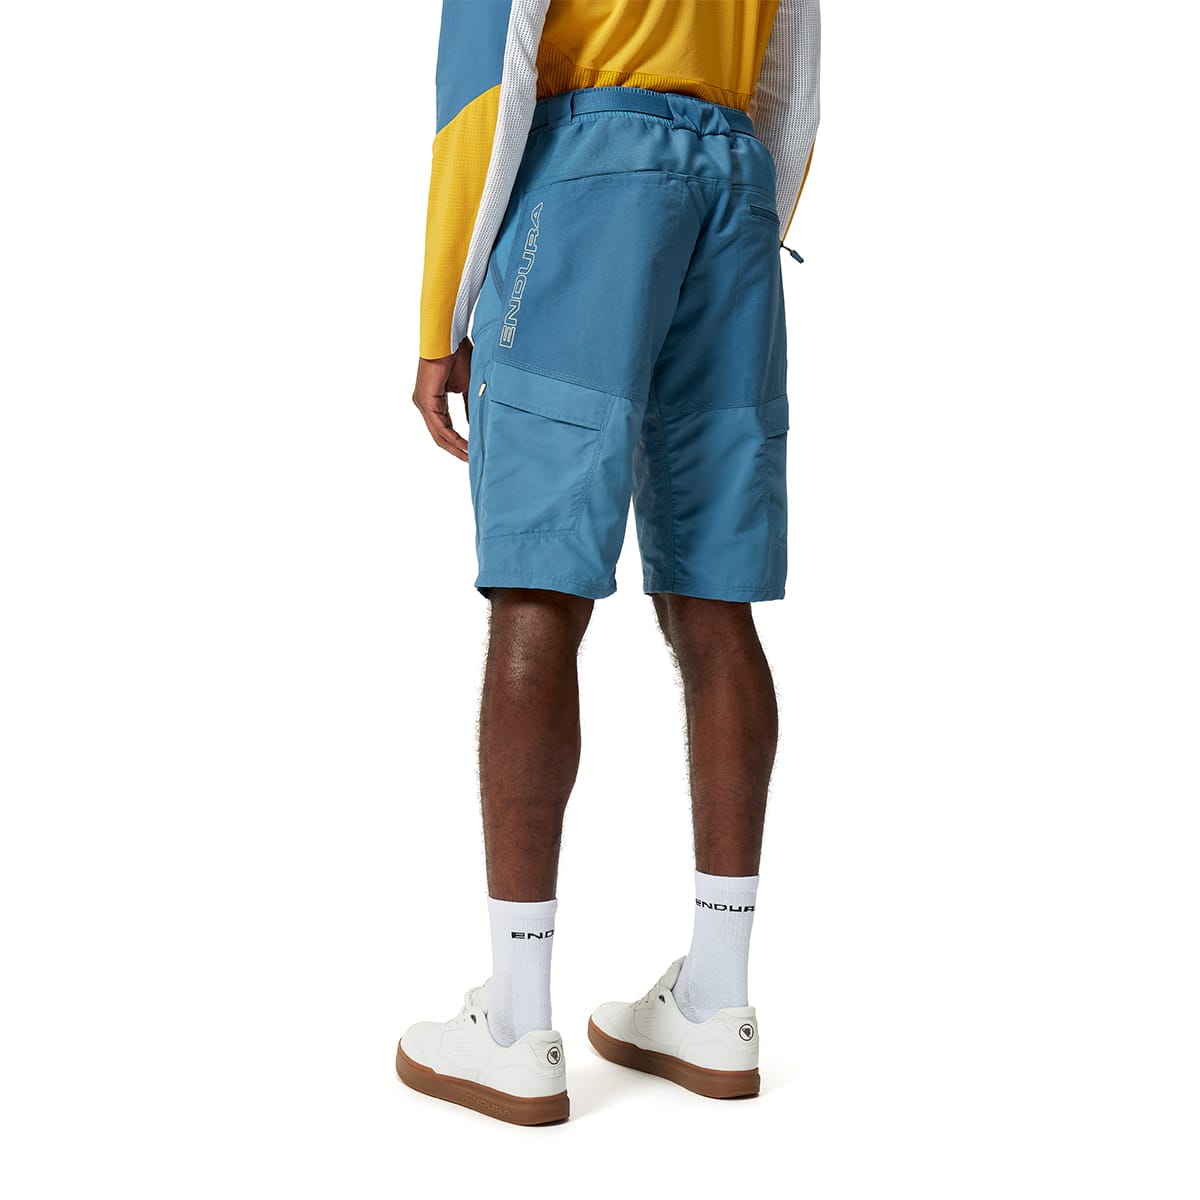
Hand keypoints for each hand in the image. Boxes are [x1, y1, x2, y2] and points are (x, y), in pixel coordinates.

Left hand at [412, 337, 473, 461]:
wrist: (449, 341)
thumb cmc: (458, 356)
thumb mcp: (467, 387)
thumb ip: (469, 406)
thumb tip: (474, 424)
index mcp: (433, 400)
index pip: (444, 428)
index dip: (458, 442)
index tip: (472, 451)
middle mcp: (424, 404)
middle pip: (439, 435)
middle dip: (456, 449)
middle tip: (471, 461)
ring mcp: (422, 403)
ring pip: (438, 434)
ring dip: (455, 447)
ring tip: (469, 457)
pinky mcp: (425, 401)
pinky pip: (439, 426)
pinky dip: (452, 438)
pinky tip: (464, 446)